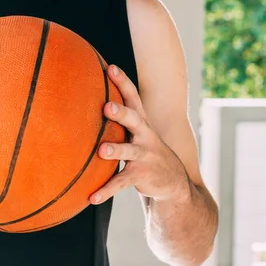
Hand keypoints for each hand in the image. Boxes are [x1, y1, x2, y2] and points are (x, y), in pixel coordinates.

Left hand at [90, 65, 190, 204]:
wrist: (174, 184)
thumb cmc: (147, 154)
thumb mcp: (138, 135)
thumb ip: (121, 121)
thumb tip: (93, 101)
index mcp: (142, 124)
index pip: (133, 98)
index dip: (123, 82)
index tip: (110, 67)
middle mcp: (145, 137)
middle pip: (134, 120)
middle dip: (121, 112)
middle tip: (106, 106)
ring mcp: (145, 156)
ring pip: (129, 151)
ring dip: (115, 150)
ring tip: (101, 151)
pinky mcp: (141, 176)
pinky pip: (120, 183)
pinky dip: (105, 190)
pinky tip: (91, 197)